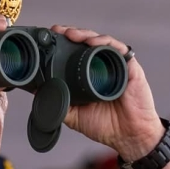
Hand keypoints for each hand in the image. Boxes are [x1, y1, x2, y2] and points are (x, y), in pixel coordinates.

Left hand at [50, 25, 162, 161]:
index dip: (64, 43)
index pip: (76, 53)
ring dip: (85, 34)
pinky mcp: (130, 67)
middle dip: (71, 33)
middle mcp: (103, 67)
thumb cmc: (107, 126)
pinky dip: (104, 42)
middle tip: (58, 32)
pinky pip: (118, 48)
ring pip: (100, 41)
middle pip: (87, 42)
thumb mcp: (74, 115)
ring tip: (71, 35)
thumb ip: (59, 103)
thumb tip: (39, 92)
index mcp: (90, 76)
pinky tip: (92, 42)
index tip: (50, 38)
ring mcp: (117, 65)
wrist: (128, 136)